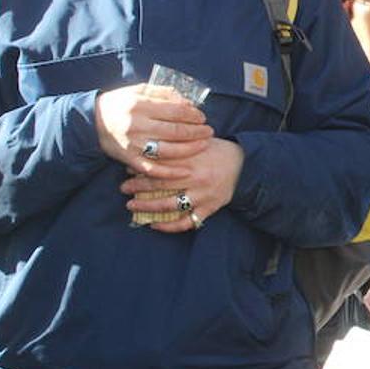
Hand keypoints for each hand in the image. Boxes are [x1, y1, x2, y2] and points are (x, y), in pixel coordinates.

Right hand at [95, 84, 212, 175]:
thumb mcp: (138, 90)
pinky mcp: (129, 159)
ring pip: (169, 150)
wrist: (91, 121)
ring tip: (204, 145)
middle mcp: (137, 125)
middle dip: (197, 132)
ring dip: (190, 149)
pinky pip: (153, 169)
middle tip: (209, 131)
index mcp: (141, 105)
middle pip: (176, 131)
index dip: (193, 115)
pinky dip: (170, 172)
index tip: (202, 117)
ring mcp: (134, 144)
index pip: (176, 111)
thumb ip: (163, 93)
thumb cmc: (119, 103)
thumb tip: (188, 101)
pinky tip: (186, 171)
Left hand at [121, 138, 243, 232]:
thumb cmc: (218, 152)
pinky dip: (169, 227)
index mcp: (193, 158)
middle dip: (137, 187)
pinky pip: (187, 222)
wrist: (246, 165)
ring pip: (169, 205)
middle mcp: (197, 177)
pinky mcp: (210, 208)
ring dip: (147, 207)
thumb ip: (177, 145)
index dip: (141, 167)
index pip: (160, 163)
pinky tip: (154, 225)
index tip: (128, 169)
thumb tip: (149, 149)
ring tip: (132, 206)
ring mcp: (203, 194)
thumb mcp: (199, 142)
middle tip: (123, 188)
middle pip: (160, 184)